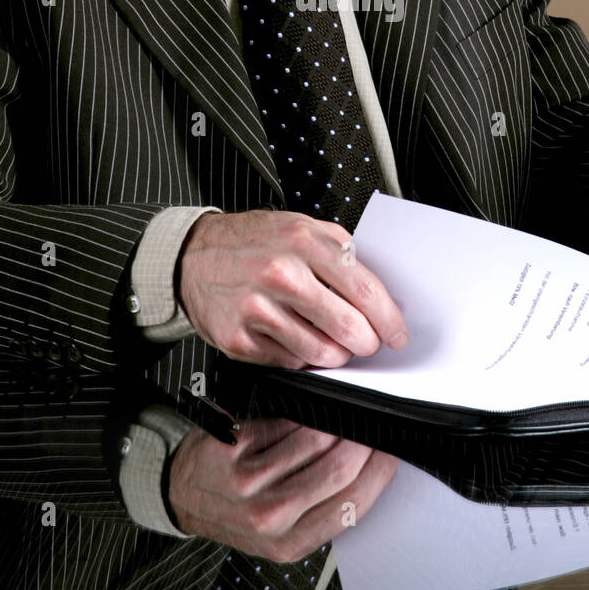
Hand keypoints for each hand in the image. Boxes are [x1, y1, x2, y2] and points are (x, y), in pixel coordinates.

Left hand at [168, 417, 397, 560]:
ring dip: (336, 417)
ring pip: (314, 436)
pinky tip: (310, 403)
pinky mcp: (232, 446)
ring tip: (343, 408)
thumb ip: (322, 510)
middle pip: (339, 468)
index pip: (353, 503)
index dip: (379, 470)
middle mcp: (268, 516)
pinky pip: (285, 418)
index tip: (390, 447)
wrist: (185, 495)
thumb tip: (370, 467)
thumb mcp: (282, 533)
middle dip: (363, 438)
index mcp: (290, 543)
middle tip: (369, 421)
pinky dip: (304, 406)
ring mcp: (247, 480)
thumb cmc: (238, 510)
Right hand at [176, 208, 408, 368]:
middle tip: (368, 342)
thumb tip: (379, 288)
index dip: (387, 317)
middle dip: (367, 342)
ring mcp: (256, 309)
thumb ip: (339, 251)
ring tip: (334, 342)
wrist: (192, 255)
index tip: (396, 332)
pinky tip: (297, 340)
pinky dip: (301, 357)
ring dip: (337, 354)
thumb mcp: (300, 226)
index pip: (363, 289)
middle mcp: (280, 274)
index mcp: (303, 241)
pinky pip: (289, 363)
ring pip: (321, 352)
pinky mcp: (238, 339)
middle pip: (347, 326)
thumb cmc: (252, 241)